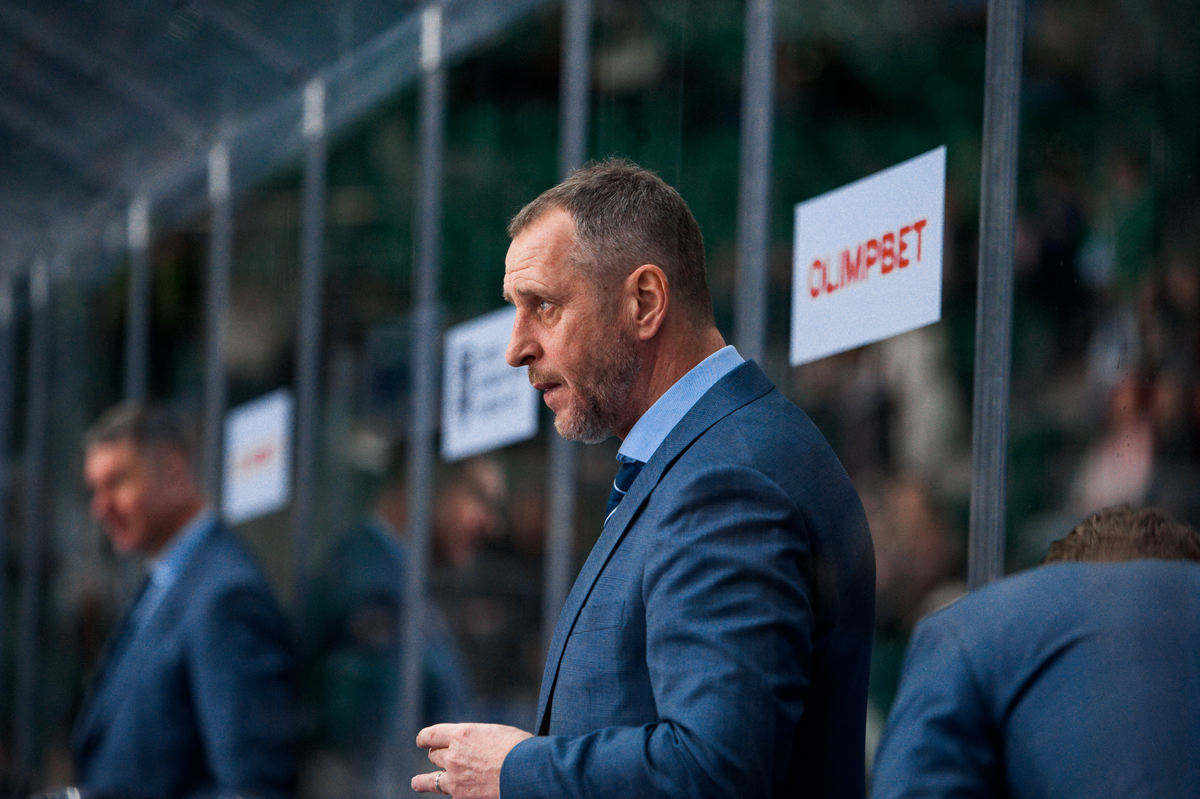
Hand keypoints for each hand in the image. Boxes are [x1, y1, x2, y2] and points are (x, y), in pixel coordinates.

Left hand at [412, 723, 532, 798]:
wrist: (527, 772)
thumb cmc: (520, 749)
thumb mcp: (496, 733)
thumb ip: (478, 739)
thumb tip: (476, 746)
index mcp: (462, 734)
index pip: (432, 735)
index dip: (425, 738)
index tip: (421, 741)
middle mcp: (453, 755)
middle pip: (434, 755)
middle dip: (438, 756)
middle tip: (439, 758)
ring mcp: (455, 779)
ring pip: (431, 780)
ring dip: (424, 781)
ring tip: (416, 783)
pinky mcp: (461, 797)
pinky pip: (449, 794)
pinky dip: (451, 793)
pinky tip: (453, 794)